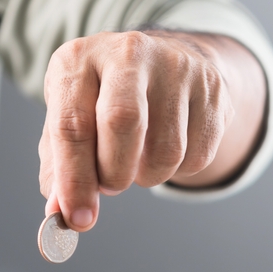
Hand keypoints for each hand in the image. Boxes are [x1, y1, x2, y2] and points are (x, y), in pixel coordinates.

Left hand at [39, 30, 264, 230]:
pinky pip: (199, 154)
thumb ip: (60, 166)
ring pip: (167, 149)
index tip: (77, 219)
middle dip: (115, 173)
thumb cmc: (107, 96)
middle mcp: (128, 52)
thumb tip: (60, 213)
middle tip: (111, 186)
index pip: (72, 124)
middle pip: (123, 124)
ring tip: (140, 161)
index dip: (74, 179)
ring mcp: (176, 66)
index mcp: (79, 59)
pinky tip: (168, 149)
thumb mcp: (72, 117)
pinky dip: (180, 170)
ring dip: (150, 176)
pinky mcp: (212, 87)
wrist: (166, 61)